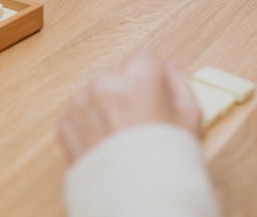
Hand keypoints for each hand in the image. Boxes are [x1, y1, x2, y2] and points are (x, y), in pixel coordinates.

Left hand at [58, 48, 201, 162]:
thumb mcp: (191, 118)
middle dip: (127, 90)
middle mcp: (105, 83)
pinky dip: (90, 126)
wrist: (137, 199)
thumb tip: (168, 68)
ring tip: (123, 137)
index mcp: (137, 76)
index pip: (143, 56)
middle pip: (118, 73)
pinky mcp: (65, 124)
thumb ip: (180, 83)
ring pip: (96, 93)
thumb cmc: (166, 161)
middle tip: (140, 120)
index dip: (152, 75)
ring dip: (106, 107)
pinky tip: (107, 145)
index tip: (154, 92)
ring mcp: (81, 103)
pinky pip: (80, 115)